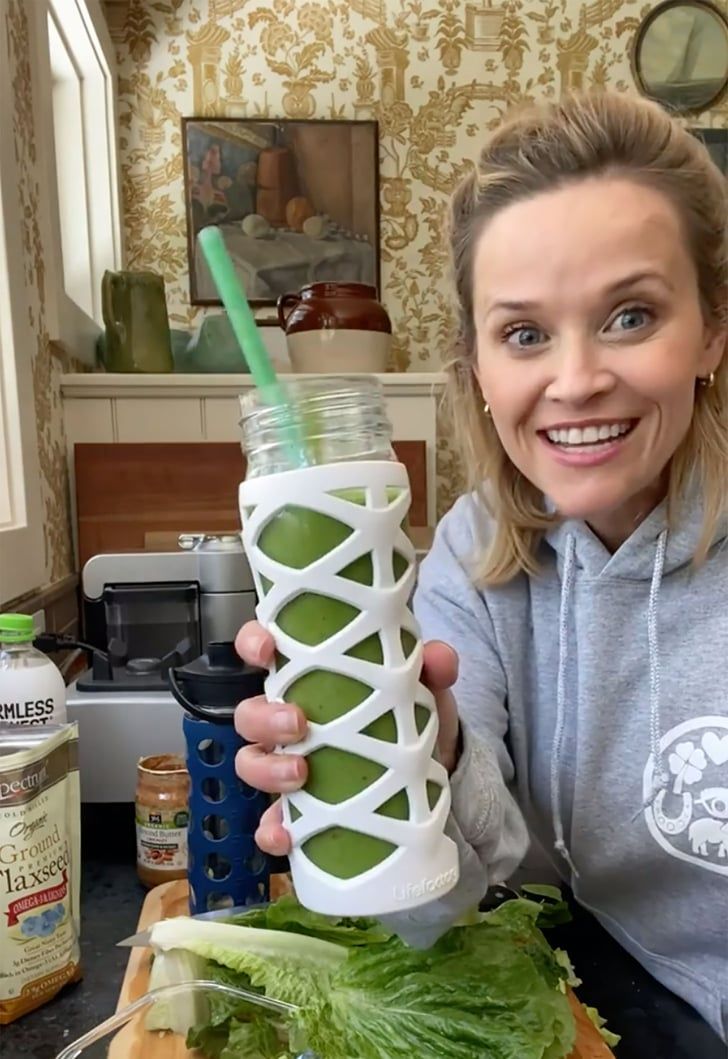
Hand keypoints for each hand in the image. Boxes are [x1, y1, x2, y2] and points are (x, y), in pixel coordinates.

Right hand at [234, 620, 460, 857]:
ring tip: (300, 774)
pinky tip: (286, 833)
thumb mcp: (423, 687)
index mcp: (308, 679)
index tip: (266, 649)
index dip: (253, 643)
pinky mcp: (302, 811)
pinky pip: (270, 822)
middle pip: (249, 714)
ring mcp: (289, 766)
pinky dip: (272, 830)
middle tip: (299, 723)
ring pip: (252, 764)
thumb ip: (432, 667)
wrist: (432, 779)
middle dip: (264, 718)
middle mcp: (289, 720)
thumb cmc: (408, 719)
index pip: (263, 651)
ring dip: (266, 770)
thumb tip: (439, 659)